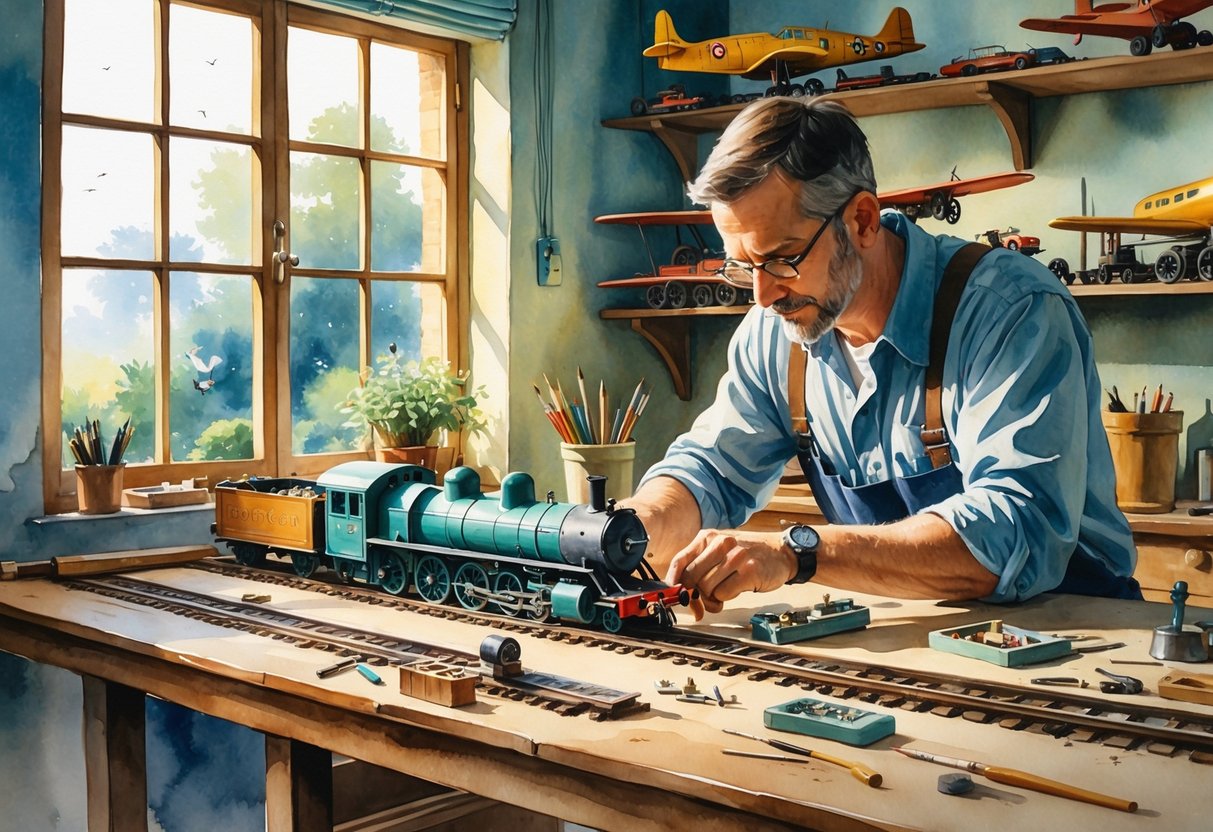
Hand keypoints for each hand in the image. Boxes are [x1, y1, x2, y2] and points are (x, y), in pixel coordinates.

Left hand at [663, 528, 796, 618]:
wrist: (781, 552)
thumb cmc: (749, 554)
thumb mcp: (720, 550)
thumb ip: (699, 565)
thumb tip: (679, 590)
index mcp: (708, 537)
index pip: (679, 561)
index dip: (673, 582)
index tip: (674, 596)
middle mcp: (721, 543)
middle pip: (691, 578)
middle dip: (693, 596)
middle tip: (701, 604)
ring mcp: (735, 557)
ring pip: (706, 588)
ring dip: (711, 599)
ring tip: (720, 596)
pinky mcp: (749, 571)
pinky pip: (724, 594)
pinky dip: (725, 598)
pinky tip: (734, 591)